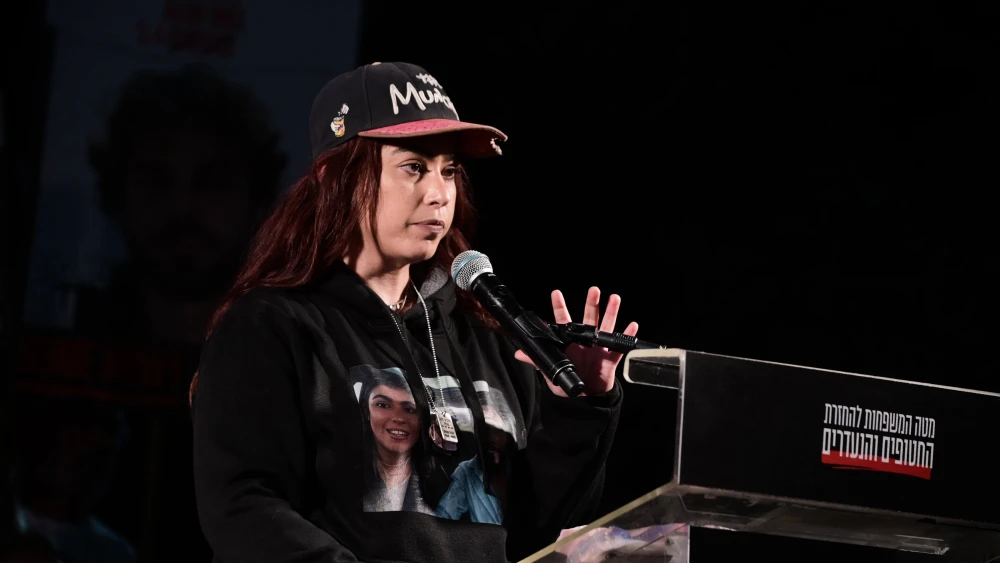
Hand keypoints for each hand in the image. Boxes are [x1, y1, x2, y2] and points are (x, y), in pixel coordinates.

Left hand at [515, 287, 638, 395]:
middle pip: (589, 317)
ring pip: (606, 326)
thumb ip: (536, 361)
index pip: (563, 320)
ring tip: (614, 298)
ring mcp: (599, 347)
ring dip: (611, 312)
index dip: (559, 306)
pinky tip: (632, 325)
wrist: (585, 399)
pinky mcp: (610, 358)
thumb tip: (518, 353)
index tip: (556, 293)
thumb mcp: (550, 371)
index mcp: (570, 341)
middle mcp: (585, 340)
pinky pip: (620, 346)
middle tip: (594, 290)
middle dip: (592, 303)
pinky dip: (627, 336)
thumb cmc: (569, 382)